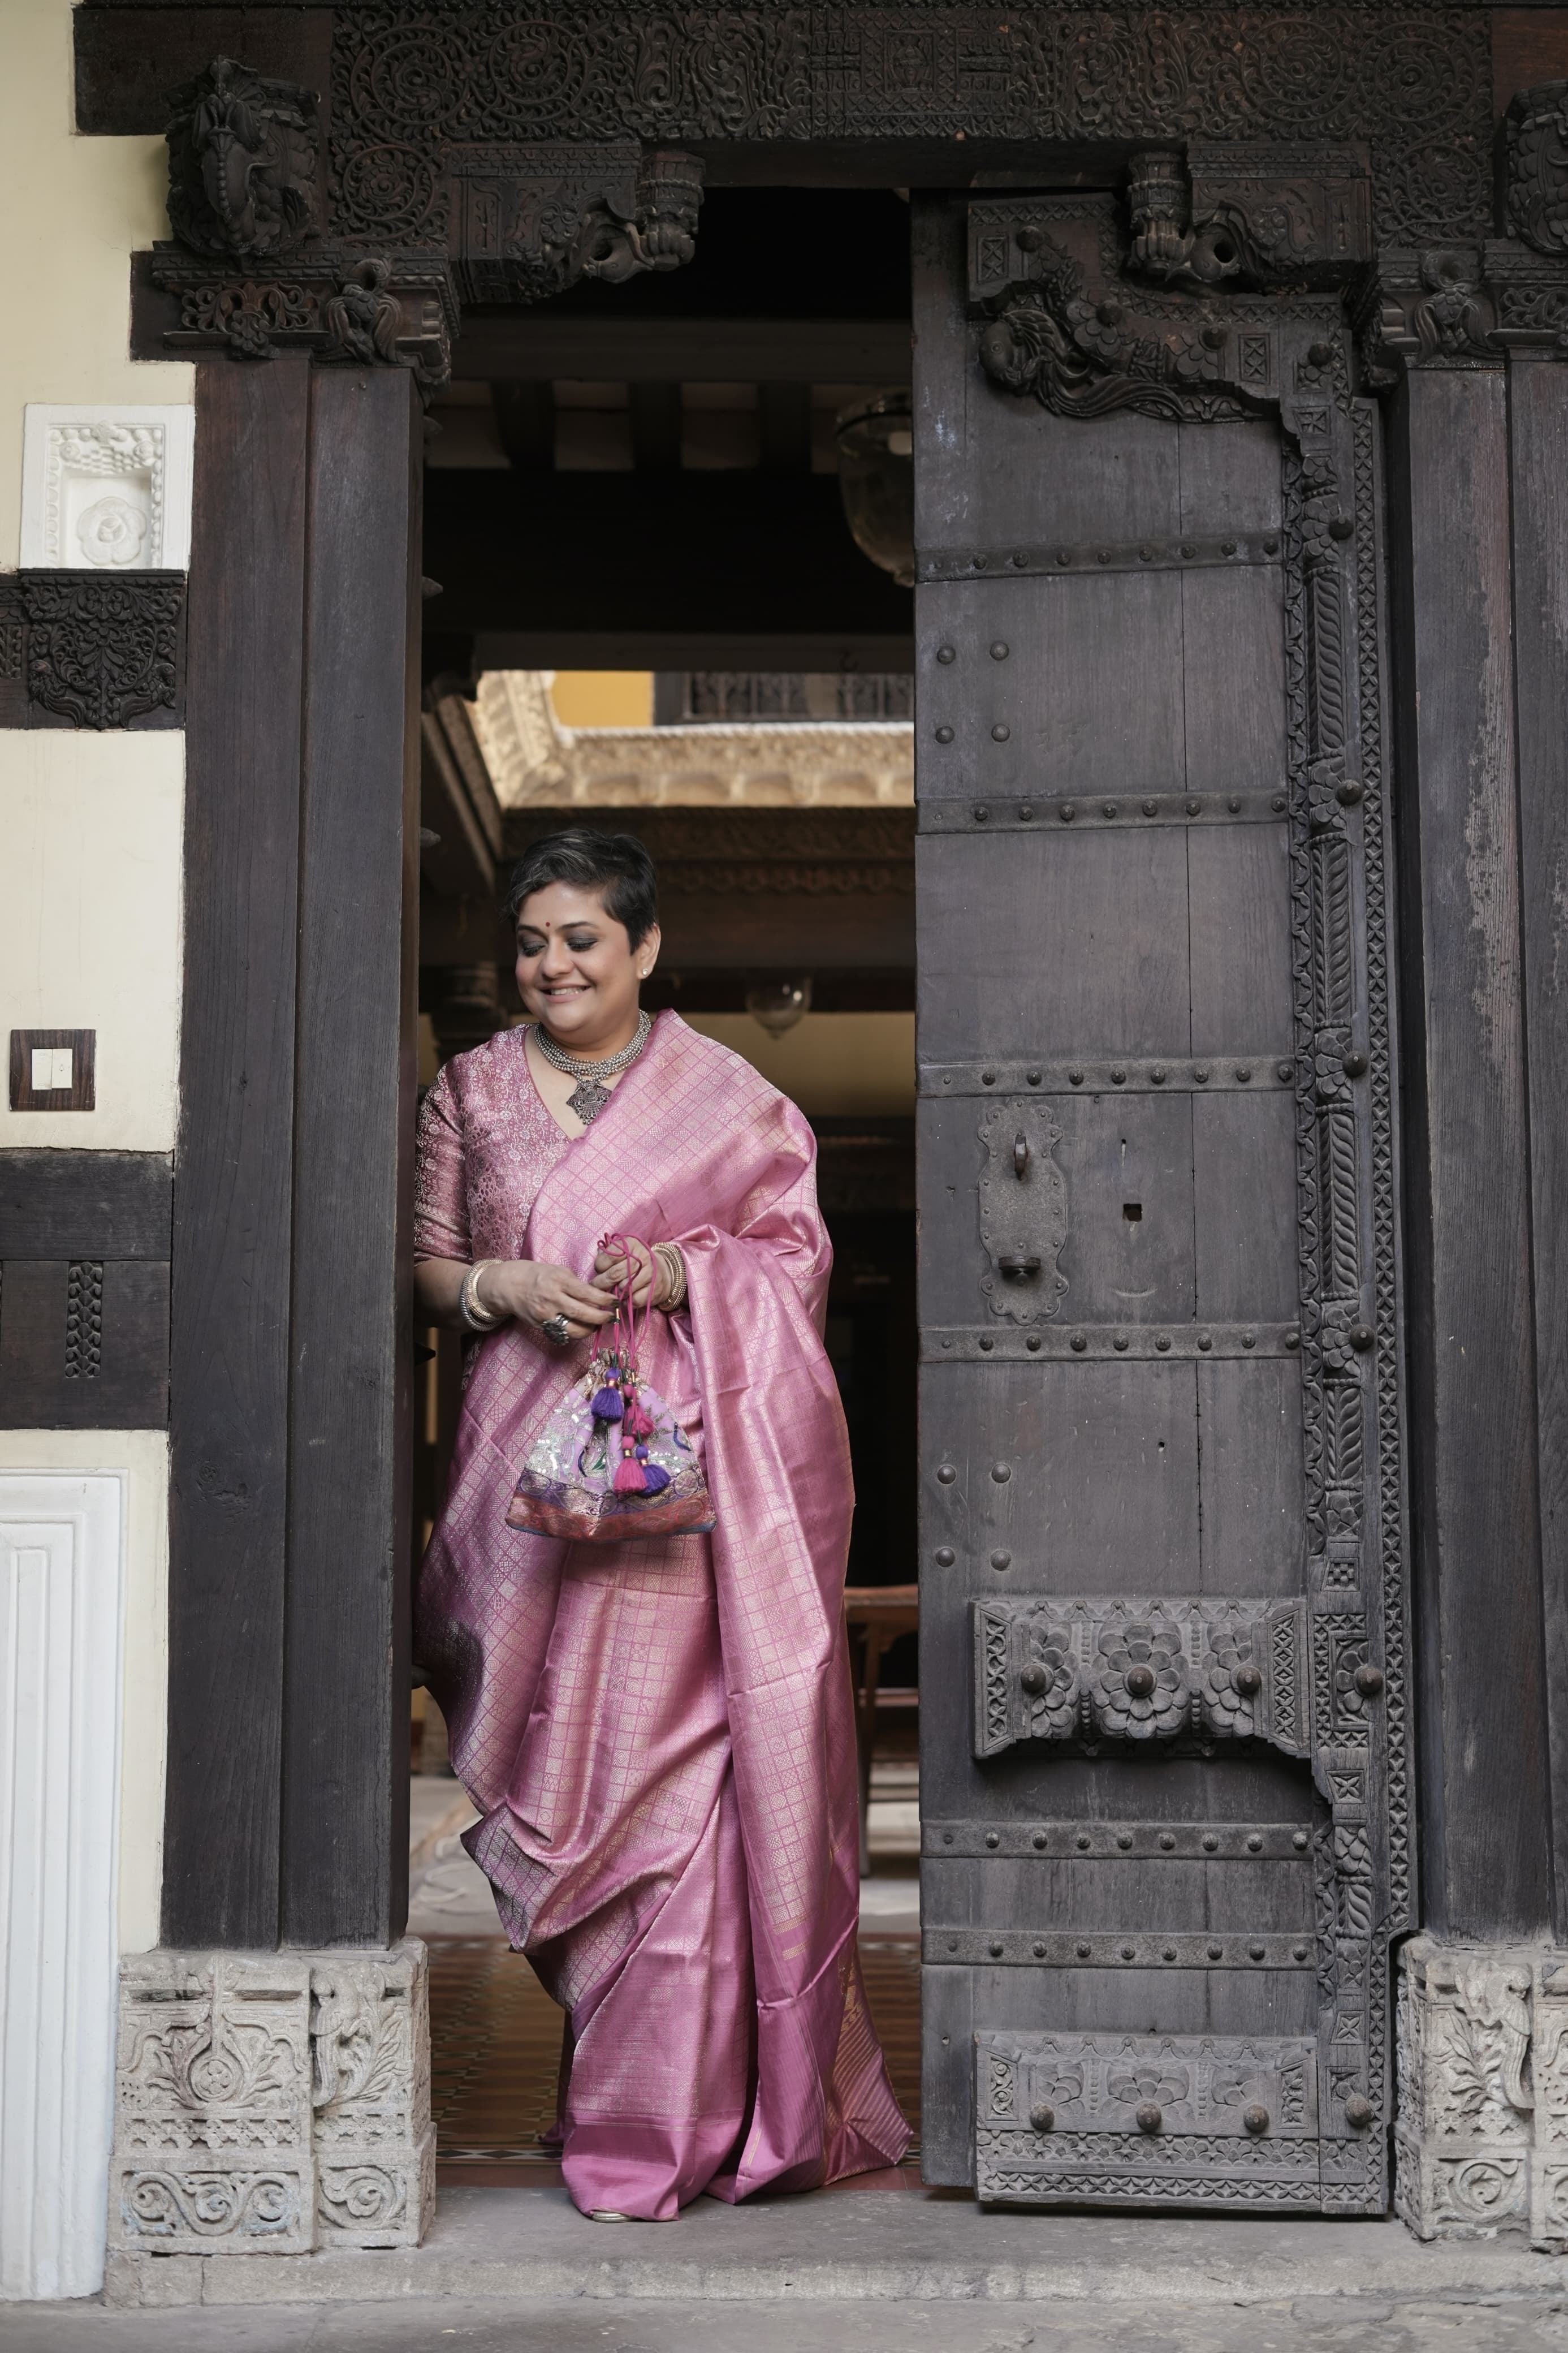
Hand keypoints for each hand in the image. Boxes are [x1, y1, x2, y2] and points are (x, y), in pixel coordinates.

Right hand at [476, 1259, 613, 1336]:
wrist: (509, 1285)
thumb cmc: (537, 1274)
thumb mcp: (558, 1270)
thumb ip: (576, 1283)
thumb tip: (598, 1295)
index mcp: (559, 1280)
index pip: (587, 1293)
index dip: (605, 1300)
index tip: (616, 1302)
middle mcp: (552, 1298)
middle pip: (583, 1313)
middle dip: (601, 1318)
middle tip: (612, 1317)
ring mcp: (546, 1314)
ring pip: (574, 1329)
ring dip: (590, 1329)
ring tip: (597, 1324)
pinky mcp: (541, 1326)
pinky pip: (562, 1333)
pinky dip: (574, 1332)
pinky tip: (581, 1327)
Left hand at [591, 1238, 660, 1309]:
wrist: (663, 1272)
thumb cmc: (637, 1262)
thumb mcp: (625, 1251)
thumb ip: (609, 1254)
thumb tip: (597, 1261)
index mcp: (632, 1244)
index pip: (609, 1256)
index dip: (600, 1266)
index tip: (599, 1271)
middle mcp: (642, 1257)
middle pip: (614, 1274)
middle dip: (601, 1283)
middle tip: (597, 1286)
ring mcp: (650, 1274)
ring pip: (623, 1288)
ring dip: (614, 1293)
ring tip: (613, 1291)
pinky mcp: (655, 1290)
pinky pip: (633, 1300)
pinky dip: (626, 1302)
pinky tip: (625, 1298)